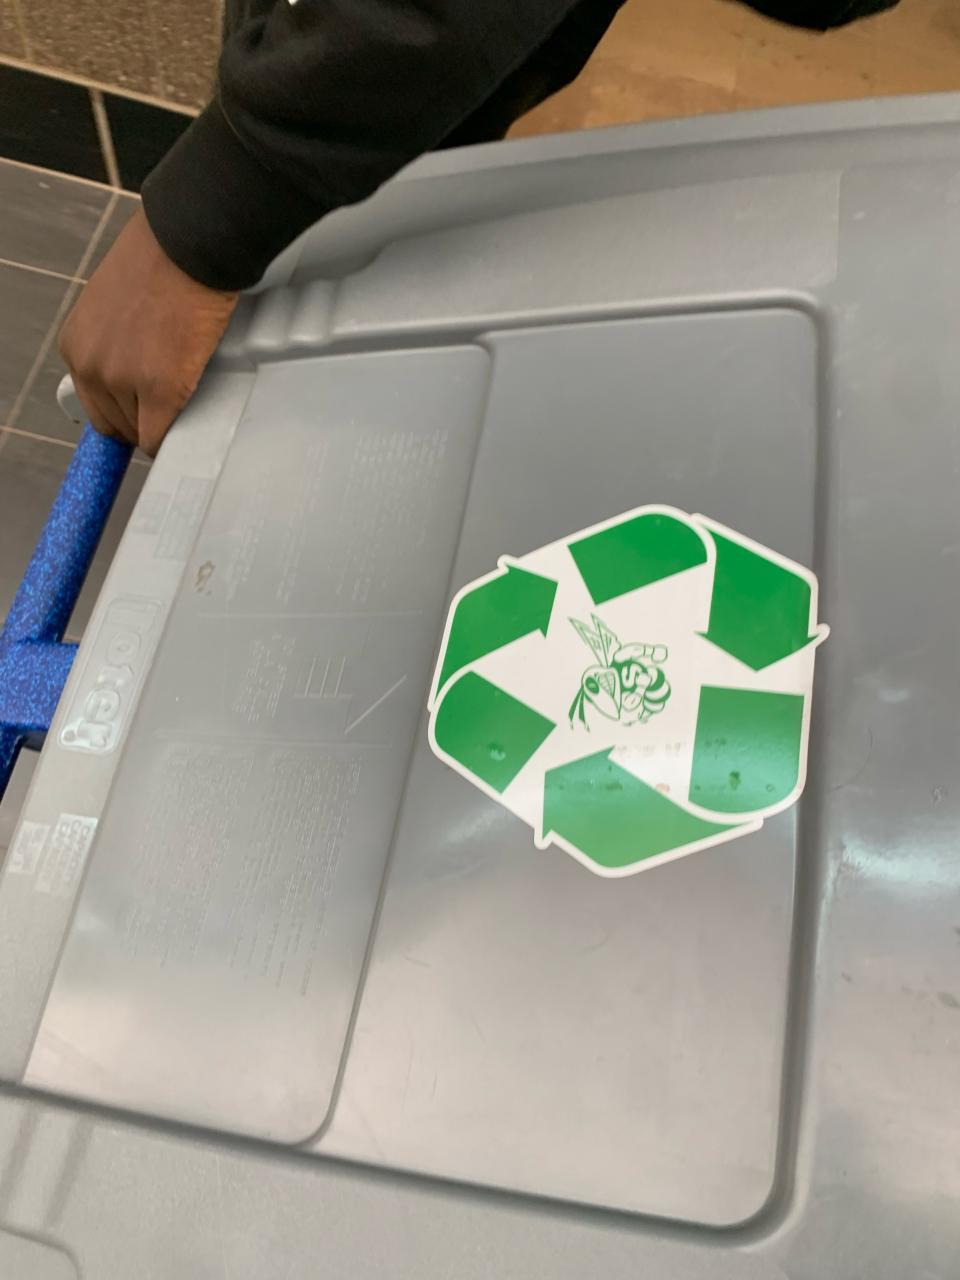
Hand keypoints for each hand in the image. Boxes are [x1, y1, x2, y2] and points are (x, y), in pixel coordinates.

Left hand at [59, 205, 237, 456]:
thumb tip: (134, 366)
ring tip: (185, 395)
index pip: (94, 403)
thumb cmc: (162, 260)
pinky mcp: (160, 390)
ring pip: (141, 433)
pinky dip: (175, 437)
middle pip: (115, 425)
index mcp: (76, 345)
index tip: (143, 405)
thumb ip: (114, 340)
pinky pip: (161, 437)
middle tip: (170, 403)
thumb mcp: (114, 304)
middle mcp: (90, 366)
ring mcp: (123, 381)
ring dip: (163, 423)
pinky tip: (190, 421)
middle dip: (142, 419)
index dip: (124, 407)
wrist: (189, 244)